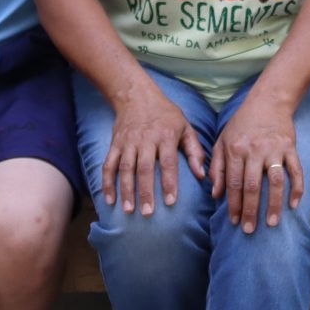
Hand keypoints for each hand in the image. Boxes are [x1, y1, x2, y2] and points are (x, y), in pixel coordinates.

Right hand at [103, 85, 204, 215]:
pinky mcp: (115, 144)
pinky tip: (109, 199)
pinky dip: (107, 182)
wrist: (137, 96)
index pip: (168, 162)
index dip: (170, 182)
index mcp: (166, 136)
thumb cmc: (166, 114)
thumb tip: (202, 175)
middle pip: (145, 168)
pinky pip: (108, 165)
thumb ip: (195, 150)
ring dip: (126, 190)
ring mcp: (128, 142)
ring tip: (129, 210)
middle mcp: (146, 140)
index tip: (171, 202)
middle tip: (148, 213)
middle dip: (146, 192)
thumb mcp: (185, 127)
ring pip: (126, 169)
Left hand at [211, 90, 303, 232]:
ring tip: (272, 223)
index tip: (234, 222)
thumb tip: (215, 194)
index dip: (234, 205)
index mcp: (235, 150)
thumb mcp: (222, 141)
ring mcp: (274, 149)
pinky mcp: (290, 147)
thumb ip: (217, 167)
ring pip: (275, 182)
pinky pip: (296, 171)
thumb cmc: (242, 123)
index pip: (234, 183)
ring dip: (274, 204)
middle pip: (253, 186)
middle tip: (250, 230)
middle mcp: (254, 150)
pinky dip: (297, 188)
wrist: (268, 101)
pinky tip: (294, 204)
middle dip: (251, 210)